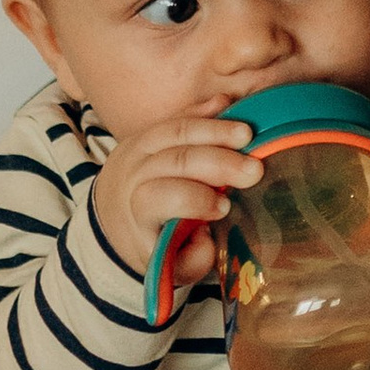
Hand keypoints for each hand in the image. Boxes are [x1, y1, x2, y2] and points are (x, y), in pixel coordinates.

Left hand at [91, 113, 263, 277]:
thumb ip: (189, 260)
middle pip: (175, 160)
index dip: (194, 200)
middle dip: (217, 163)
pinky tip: (229, 105)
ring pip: (176, 131)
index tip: (225, 208)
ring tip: (248, 134)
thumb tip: (208, 242)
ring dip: (215, 130)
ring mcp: (141, 147)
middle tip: (254, 170)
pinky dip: (204, 111)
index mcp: (137, 210)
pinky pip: (179, 116)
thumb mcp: (169, 264)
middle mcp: (134, 174)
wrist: (115, 216)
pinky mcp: (152, 130)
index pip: (161, 197)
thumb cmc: (154, 242)